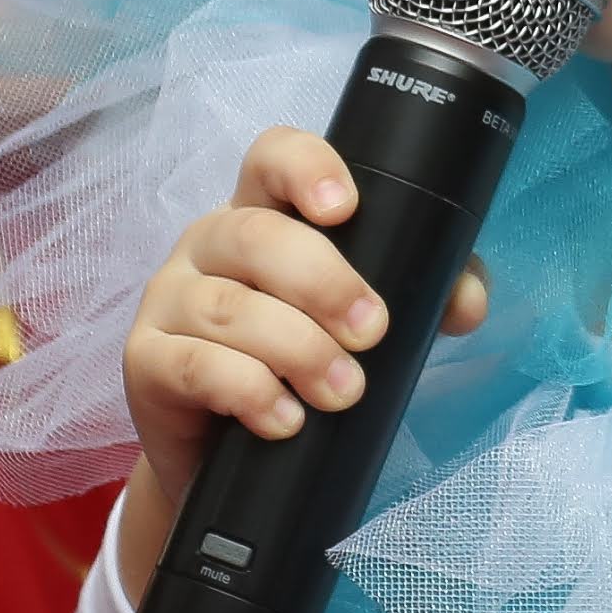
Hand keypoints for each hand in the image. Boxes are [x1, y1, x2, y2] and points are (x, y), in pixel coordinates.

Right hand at [120, 130, 487, 515]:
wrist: (230, 454)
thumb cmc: (300, 363)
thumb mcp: (362, 322)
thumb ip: (425, 294)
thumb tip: (464, 302)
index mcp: (264, 213)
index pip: (272, 158)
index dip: (306, 168)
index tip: (345, 208)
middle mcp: (209, 244)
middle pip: (253, 233)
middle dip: (321, 281)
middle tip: (370, 331)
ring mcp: (169, 300)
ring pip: (227, 307)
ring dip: (295, 349)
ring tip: (342, 391)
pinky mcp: (146, 362)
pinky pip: (193, 365)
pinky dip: (248, 391)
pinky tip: (285, 420)